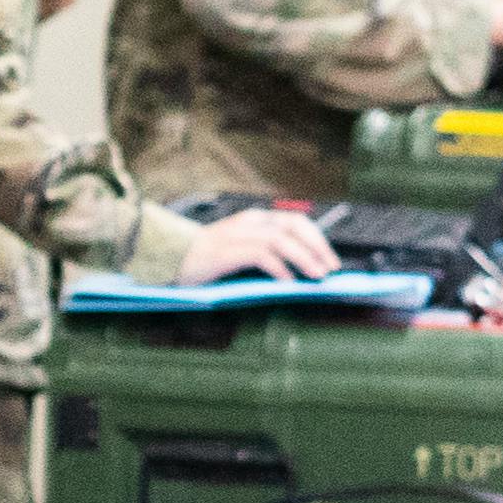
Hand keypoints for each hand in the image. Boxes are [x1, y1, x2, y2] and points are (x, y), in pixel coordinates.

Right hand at [179, 205, 338, 285]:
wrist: (171, 258)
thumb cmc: (208, 259)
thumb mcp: (242, 251)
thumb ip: (268, 254)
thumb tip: (301, 271)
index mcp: (255, 220)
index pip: (296, 221)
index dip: (318, 239)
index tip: (331, 260)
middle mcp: (250, 222)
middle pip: (294, 225)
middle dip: (318, 246)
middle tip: (330, 269)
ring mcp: (237, 235)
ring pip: (281, 239)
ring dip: (304, 258)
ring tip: (316, 276)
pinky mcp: (226, 251)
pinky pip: (261, 255)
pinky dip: (279, 268)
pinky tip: (287, 282)